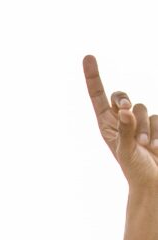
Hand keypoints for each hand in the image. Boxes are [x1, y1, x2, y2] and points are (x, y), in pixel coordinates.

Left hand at [84, 55, 157, 187]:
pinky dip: (157, 131)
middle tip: (125, 109)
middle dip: (124, 100)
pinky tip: (156, 148)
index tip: (88, 57)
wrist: (153, 182)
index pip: (98, 97)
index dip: (93, 77)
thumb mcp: (126, 152)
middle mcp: (122, 121)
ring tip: (144, 147)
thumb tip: (124, 111)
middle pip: (122, 97)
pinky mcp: (154, 125)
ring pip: (143, 107)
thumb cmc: (135, 171)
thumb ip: (125, 131)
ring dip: (145, 128)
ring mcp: (139, 123)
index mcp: (107, 126)